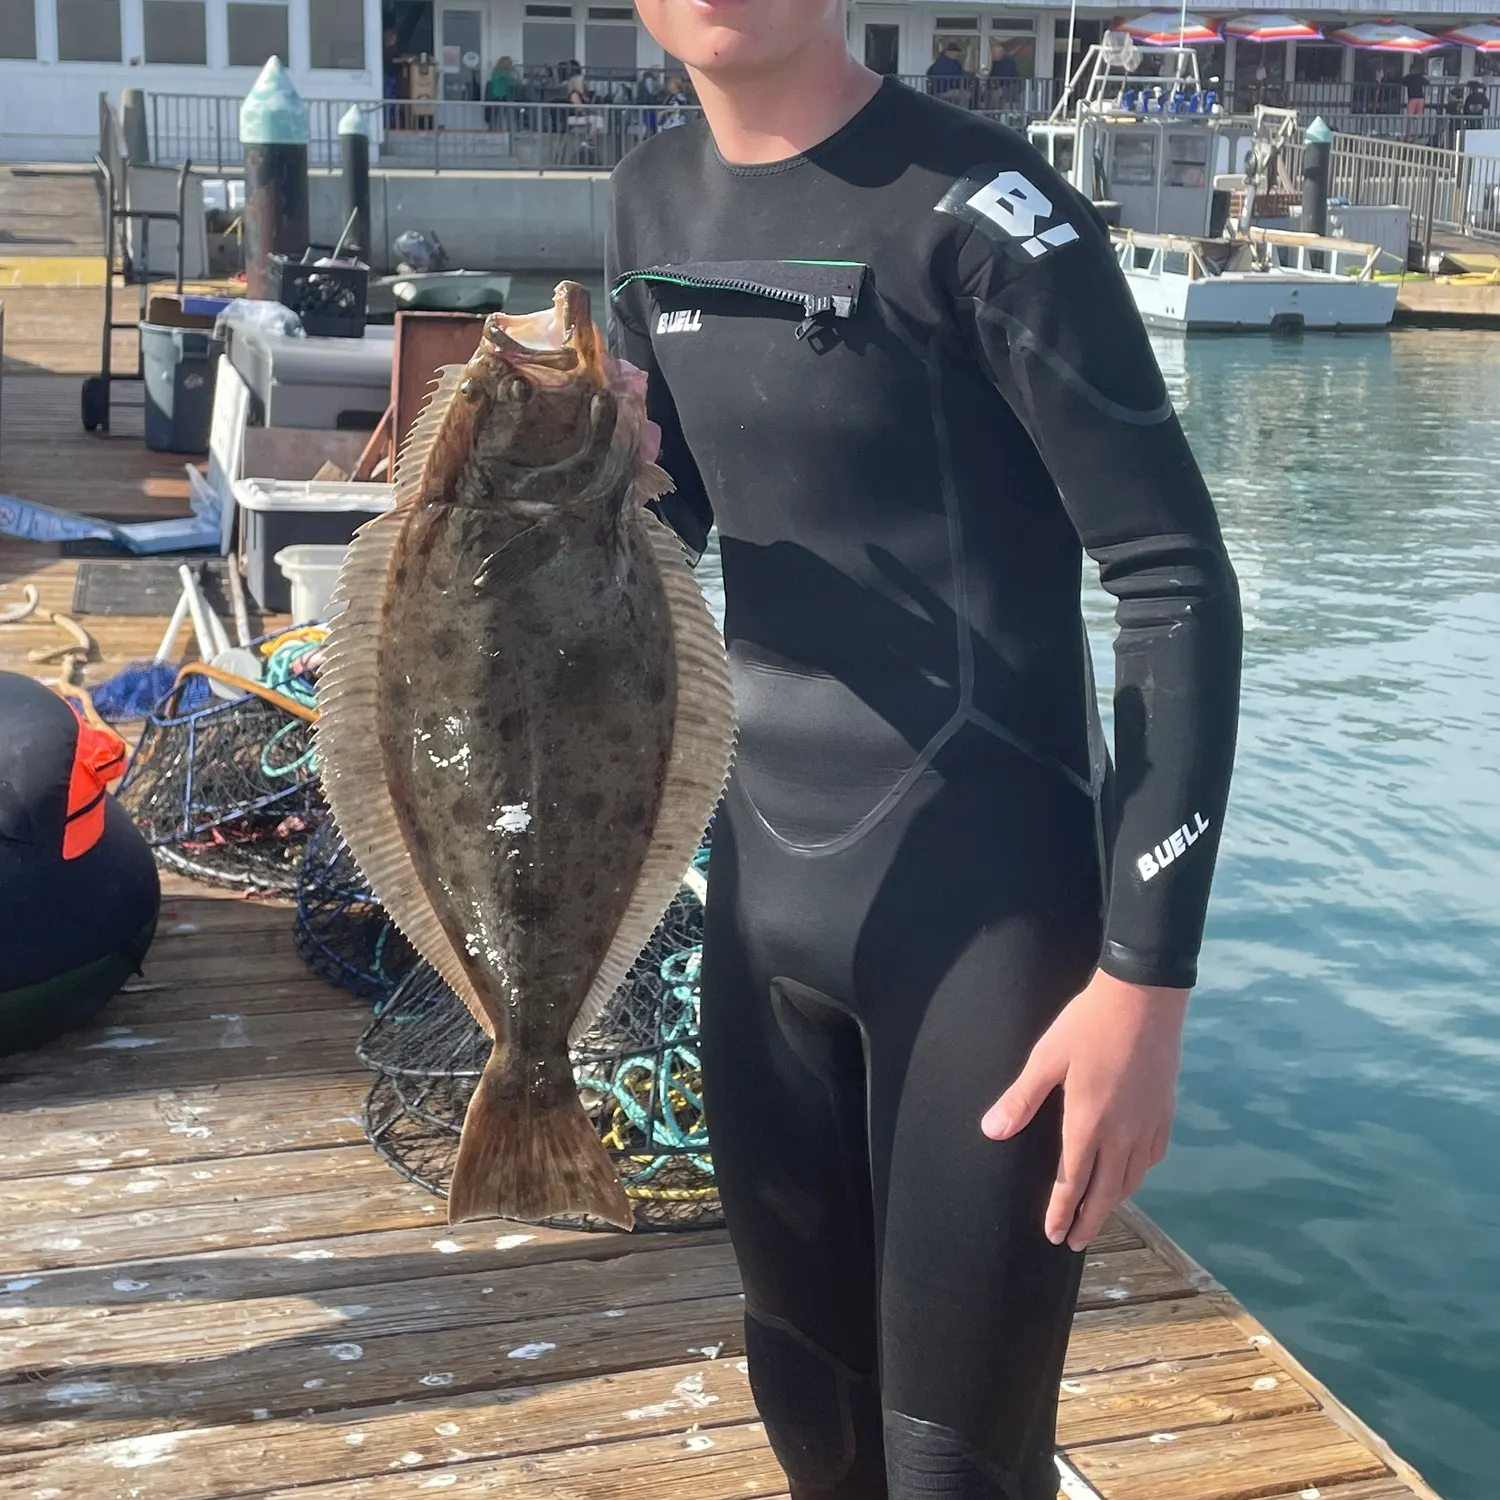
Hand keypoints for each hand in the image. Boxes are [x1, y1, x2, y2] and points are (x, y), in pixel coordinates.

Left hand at [980, 971, 1187, 1251]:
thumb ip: (1021, 1099)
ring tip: (1099, 1215)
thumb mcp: (1046, 1059)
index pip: (1072, 1182)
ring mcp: (1147, 1125)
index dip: (1062, 1212)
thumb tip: (991, 1132)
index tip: (1055, 1236)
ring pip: (1131, 1179)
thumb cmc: (1087, 1025)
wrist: (1144, 1000)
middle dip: (1089, 1220)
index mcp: (1087, 1124)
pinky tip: (1131, 1176)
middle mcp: (1121, 1134)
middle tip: (1076, 1243)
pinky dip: (1138, 1176)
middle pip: (1106, 1192)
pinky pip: (1151, 1159)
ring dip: (1114, 1202)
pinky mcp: (1165, 1113)